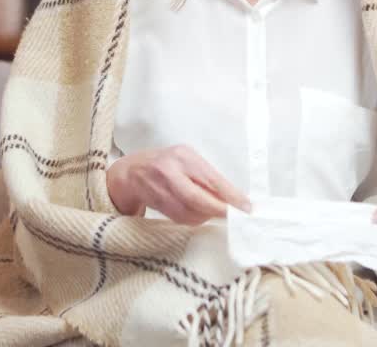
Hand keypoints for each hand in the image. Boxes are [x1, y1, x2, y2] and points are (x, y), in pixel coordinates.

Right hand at [106, 145, 250, 225]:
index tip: (247, 208)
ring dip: (206, 217)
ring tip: (212, 212)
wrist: (130, 172)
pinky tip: (197, 213)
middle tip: (235, 218)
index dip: (231, 196)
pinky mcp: (155, 203)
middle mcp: (170, 171)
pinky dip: (193, 219)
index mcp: (183, 156)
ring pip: (189, 213)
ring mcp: (160, 188)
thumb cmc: (166, 164)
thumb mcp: (187, 160)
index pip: (211, 179)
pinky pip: (180, 218)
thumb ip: (206, 177)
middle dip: (219, 211)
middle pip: (198, 199)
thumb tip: (234, 199)